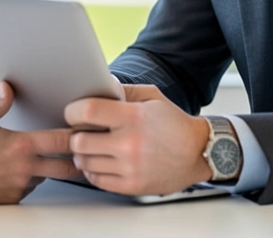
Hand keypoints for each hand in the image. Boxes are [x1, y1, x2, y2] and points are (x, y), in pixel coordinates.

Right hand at [0, 81, 78, 204]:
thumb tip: (7, 87)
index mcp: (22, 145)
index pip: (62, 141)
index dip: (79, 136)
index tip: (88, 131)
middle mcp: (26, 167)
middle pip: (66, 167)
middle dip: (78, 160)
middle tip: (84, 153)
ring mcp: (21, 184)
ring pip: (46, 176)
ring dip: (48, 169)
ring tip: (41, 158)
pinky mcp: (13, 197)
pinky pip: (29, 187)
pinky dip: (29, 179)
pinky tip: (17, 171)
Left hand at [65, 84, 210, 195]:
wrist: (199, 153)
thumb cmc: (174, 124)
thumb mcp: (152, 98)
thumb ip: (123, 91)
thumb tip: (99, 85)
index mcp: (134, 117)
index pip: (87, 112)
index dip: (73, 112)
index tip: (73, 113)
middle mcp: (130, 143)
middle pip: (79, 142)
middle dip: (75, 136)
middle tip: (81, 133)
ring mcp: (130, 167)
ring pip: (84, 163)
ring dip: (82, 155)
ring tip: (92, 148)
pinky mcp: (132, 186)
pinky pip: (96, 181)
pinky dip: (93, 172)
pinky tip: (102, 162)